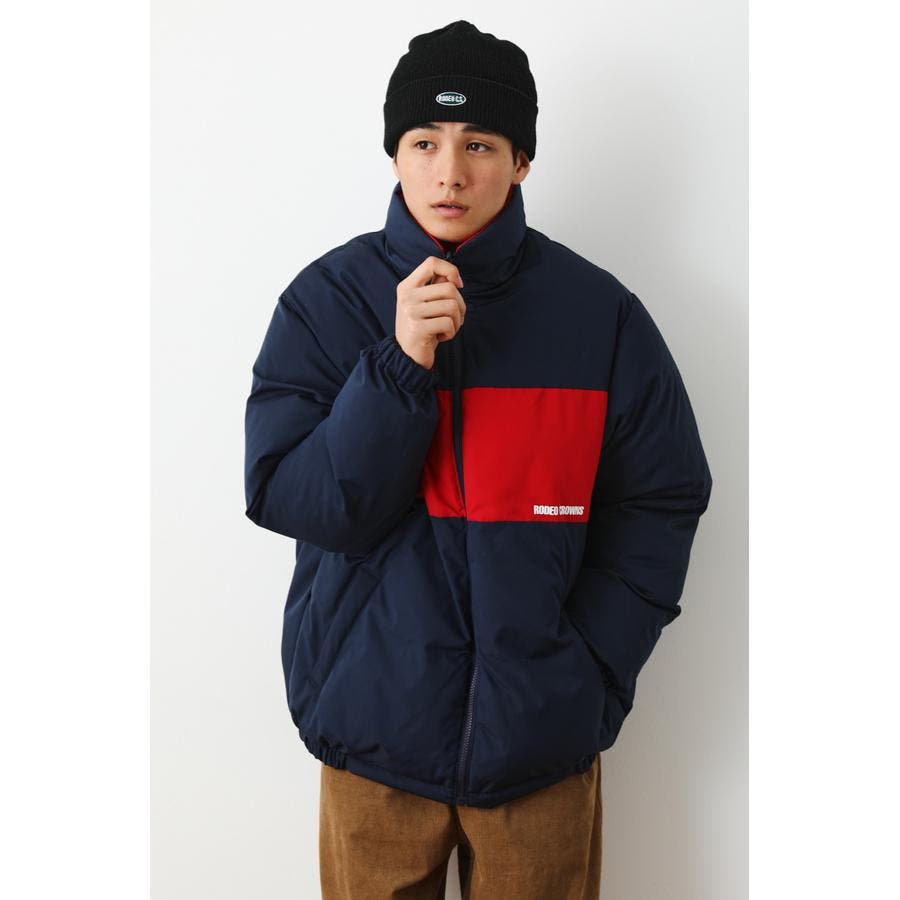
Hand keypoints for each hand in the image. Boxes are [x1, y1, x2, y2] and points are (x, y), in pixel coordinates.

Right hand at [395, 256, 465, 370]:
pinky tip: (442, 336)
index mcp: (407, 285)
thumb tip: (453, 277)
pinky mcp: (417, 328)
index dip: (450, 270)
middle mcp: (407, 296)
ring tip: (447, 328)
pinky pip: (448, 323)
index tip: (458, 285)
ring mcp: (410, 311)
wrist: (407, 356)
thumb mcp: (425, 304)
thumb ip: (436, 287)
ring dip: (457, 321)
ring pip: (452, 306)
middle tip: (455, 317)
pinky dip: (451, 332)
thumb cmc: (421, 327)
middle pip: (449, 288)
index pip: (431, 263)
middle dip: (461, 305)